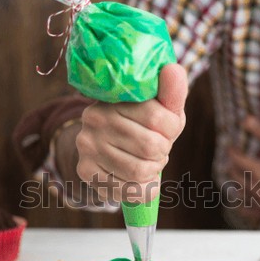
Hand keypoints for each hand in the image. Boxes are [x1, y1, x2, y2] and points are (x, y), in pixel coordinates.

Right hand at [76, 64, 187, 202]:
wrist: (109, 144)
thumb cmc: (142, 124)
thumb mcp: (160, 107)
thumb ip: (171, 93)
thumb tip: (173, 69)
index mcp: (115, 97)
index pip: (159, 118)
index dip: (172, 129)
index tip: (166, 129)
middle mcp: (94, 119)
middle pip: (151, 146)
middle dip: (162, 151)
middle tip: (157, 148)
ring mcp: (87, 146)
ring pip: (140, 171)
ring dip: (154, 170)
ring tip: (148, 162)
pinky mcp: (86, 171)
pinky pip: (130, 191)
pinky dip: (145, 188)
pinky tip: (141, 178)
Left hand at [228, 116, 259, 223]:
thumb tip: (247, 119)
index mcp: (259, 169)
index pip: (238, 159)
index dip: (232, 152)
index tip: (229, 147)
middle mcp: (255, 185)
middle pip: (237, 176)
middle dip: (232, 168)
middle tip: (230, 164)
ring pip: (242, 193)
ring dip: (236, 186)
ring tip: (233, 183)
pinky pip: (250, 212)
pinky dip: (242, 209)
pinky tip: (239, 208)